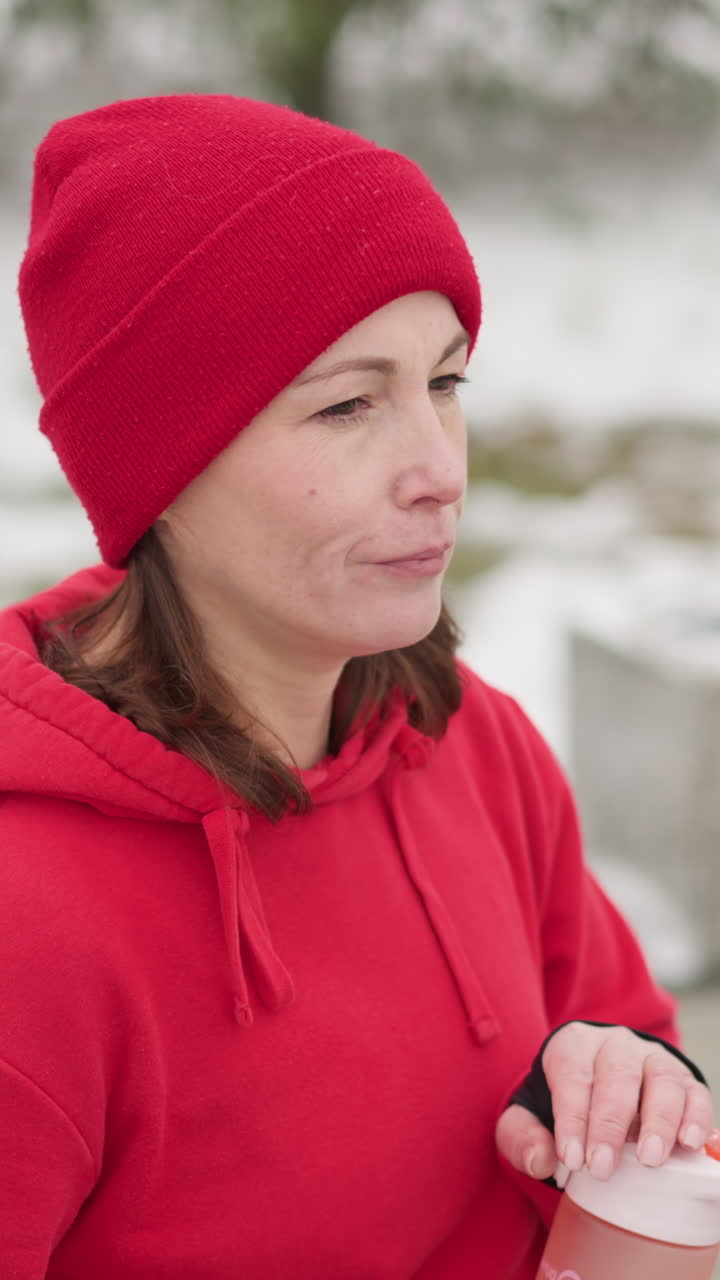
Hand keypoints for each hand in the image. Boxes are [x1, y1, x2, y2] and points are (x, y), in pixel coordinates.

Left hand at [495, 1022, 713, 1181]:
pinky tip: (690, 1144)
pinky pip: (694, 1093)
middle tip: (602, 1168)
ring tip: (651, 1158)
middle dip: (610, 1124)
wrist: (599, 1093)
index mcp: (573, 1046)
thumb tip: (540, 1160)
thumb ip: (522, 1137)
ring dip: (658, 1120)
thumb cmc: (562, 1107)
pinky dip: (696, 1117)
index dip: (571, 1117)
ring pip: (661, 1078)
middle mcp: (615, 1045)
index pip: (572, 1076)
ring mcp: (653, 1059)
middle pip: (617, 1075)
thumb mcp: (528, 1118)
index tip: (572, 1159)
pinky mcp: (683, 1080)